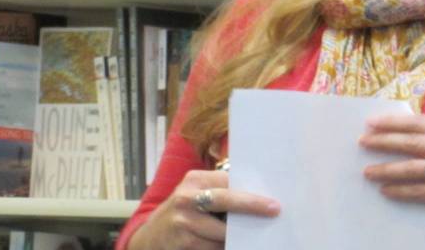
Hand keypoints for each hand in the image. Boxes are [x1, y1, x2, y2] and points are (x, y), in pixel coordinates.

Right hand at [132, 169, 280, 249]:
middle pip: (226, 200)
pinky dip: (224, 247)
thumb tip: (257, 195)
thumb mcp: (195, 195)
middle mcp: (187, 198)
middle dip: (251, 206)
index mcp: (195, 181)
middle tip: (273, 211)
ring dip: (238, 236)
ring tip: (251, 236)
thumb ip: (220, 191)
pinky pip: (213, 247)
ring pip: (223, 231)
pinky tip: (227, 245)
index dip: (251, 192)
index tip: (272, 201)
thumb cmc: (183, 213)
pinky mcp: (184, 243)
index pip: (228, 182)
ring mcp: (184, 222)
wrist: (150, 239)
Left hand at [360, 114, 424, 231]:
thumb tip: (400, 132)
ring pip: (413, 168)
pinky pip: (421, 191)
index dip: (393, 121)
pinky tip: (386, 191)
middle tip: (362, 142)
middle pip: (413, 142)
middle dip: (384, 141)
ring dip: (387, 169)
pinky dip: (401, 191)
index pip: (419, 122)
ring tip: (368, 171)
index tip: (371, 122)